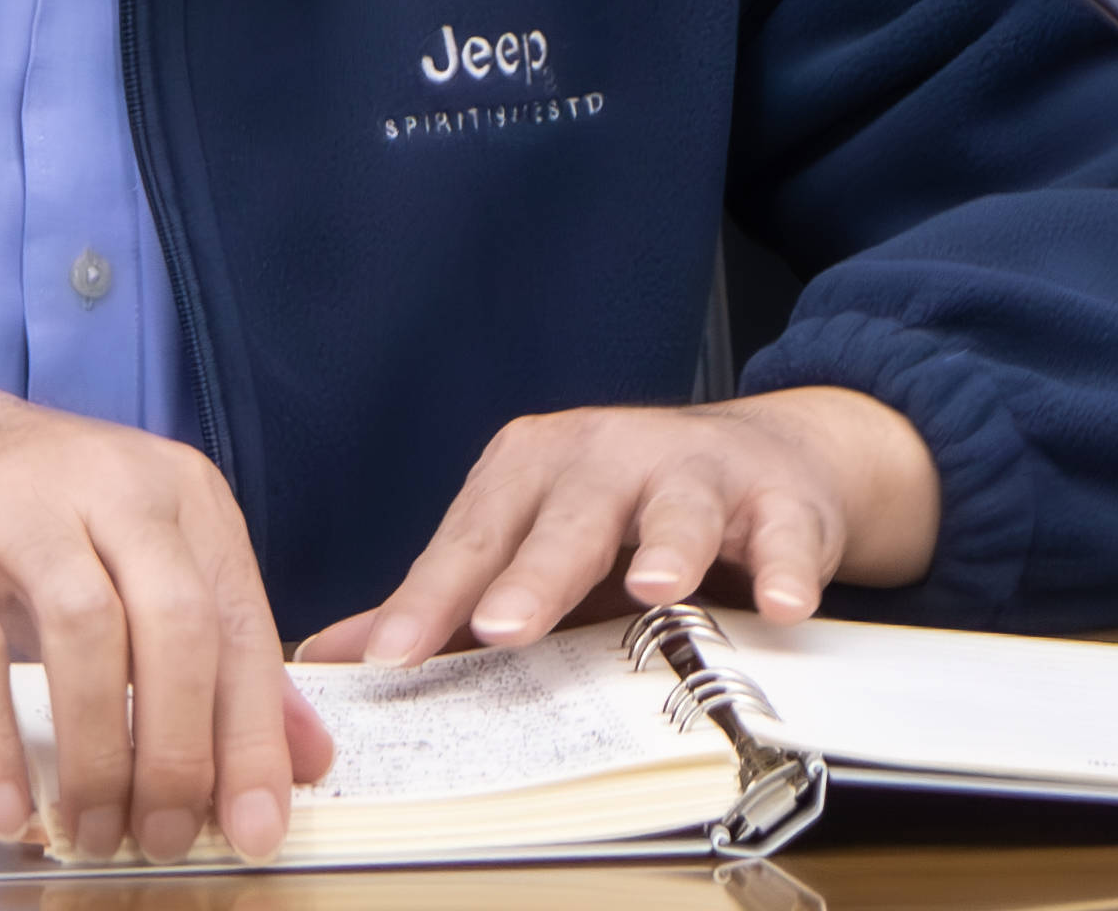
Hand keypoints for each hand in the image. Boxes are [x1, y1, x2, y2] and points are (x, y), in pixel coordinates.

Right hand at [0, 312, 336, 861]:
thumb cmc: (24, 510)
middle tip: (161, 838)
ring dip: (95, 753)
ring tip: (90, 831)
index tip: (254, 830)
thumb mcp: (130, 562)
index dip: (254, 739)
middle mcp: (113, 483)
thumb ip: (217, 655)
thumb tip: (301, 759)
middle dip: (178, 753)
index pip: (240, 625)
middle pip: (177, 627)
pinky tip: (6, 808)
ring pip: (86, 633)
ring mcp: (20, 502)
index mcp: (181, 494)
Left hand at [298, 387, 939, 666]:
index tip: (389, 659)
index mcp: (535, 468)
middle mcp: (608, 458)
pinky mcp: (777, 498)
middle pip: (566, 518)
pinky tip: (781, 605)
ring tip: (656, 592)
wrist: (767, 462)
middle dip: (535, 573)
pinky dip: (784, 567)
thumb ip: (446, 599)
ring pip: (676, 510)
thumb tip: (333, 654)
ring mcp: (695, 473)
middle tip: (501, 626)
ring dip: (667, 548)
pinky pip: (783, 534)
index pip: (473, 538)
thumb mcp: (535, 543)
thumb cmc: (629, 519)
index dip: (430, 599)